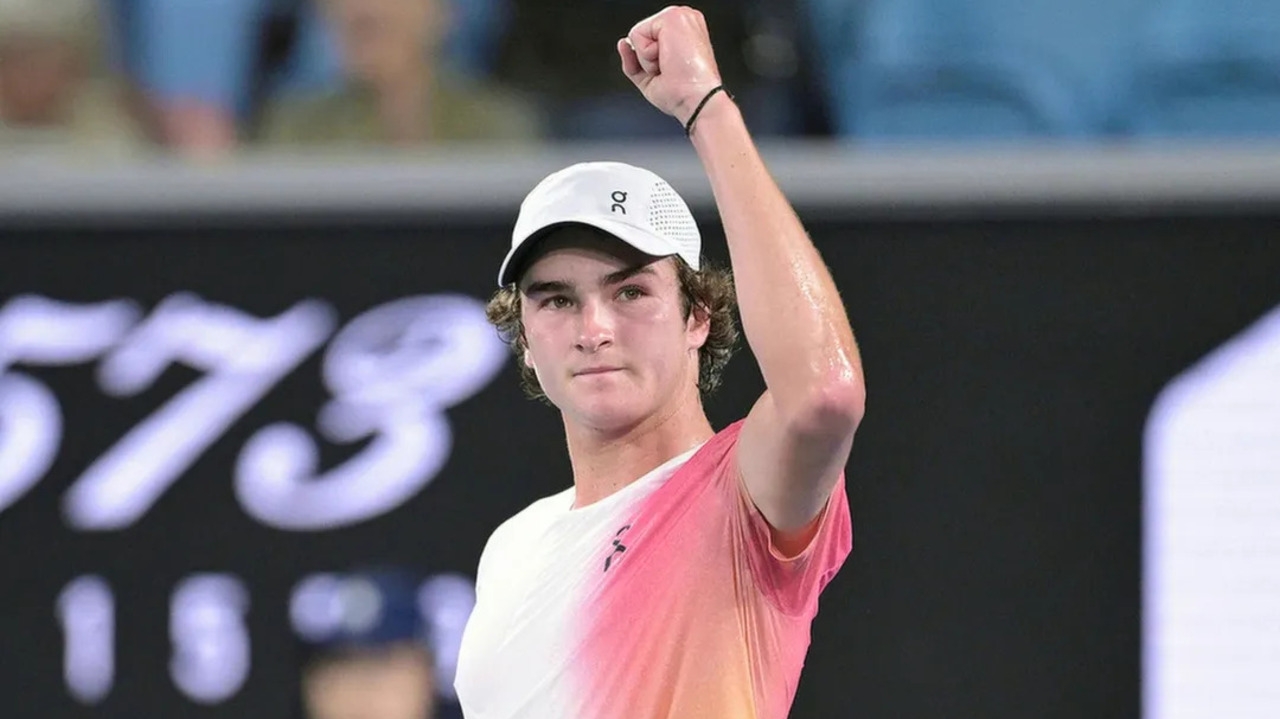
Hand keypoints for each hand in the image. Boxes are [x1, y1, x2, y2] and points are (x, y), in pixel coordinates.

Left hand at [617, 6, 722, 126]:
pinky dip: (646, 55)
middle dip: (647, 60)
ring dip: (648, 59)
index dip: (648, 62)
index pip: (647, 41)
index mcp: (683, 33)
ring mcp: (679, 16)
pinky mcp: (672, 17)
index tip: (670, 72)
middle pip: (640, 37)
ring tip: (670, 64)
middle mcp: (683, 21)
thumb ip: (634, 58)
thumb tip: (623, 43)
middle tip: (670, 69)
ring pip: (637, 35)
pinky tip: (667, 58)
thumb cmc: (681, 94)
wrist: (696, 100)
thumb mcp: (650, 76)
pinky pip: (637, 35)